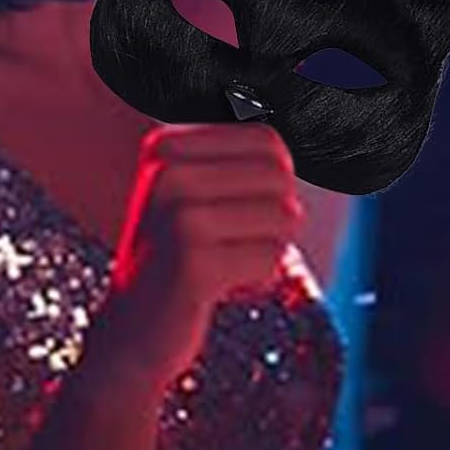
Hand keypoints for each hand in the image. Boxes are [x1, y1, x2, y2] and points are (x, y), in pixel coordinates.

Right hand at [98, 121, 302, 390]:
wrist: (131, 335)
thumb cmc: (176, 259)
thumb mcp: (196, 195)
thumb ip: (245, 160)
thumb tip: (318, 114)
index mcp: (164, 146)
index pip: (267, 141)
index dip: (274, 182)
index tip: (242, 210)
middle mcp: (166, 171)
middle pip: (280, 175)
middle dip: (274, 216)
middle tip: (234, 241)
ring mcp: (178, 216)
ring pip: (283, 218)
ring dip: (266, 248)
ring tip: (224, 262)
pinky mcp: (194, 262)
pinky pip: (272, 258)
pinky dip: (258, 277)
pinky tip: (219, 287)